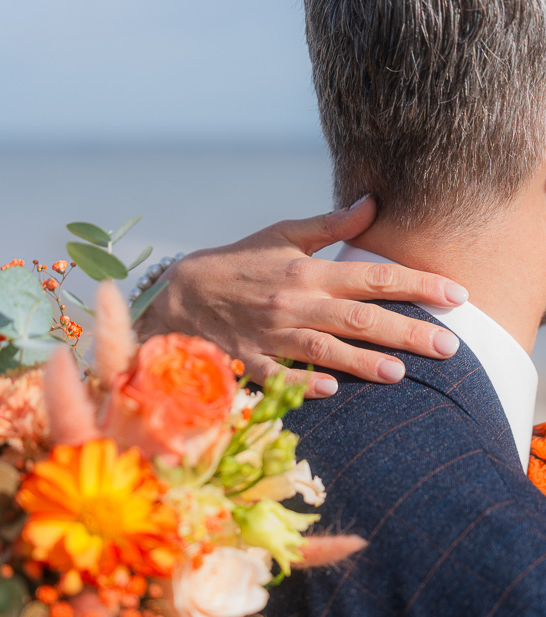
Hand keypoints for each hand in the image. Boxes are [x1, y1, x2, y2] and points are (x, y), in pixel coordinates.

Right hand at [136, 196, 467, 398]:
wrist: (183, 293)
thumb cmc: (239, 262)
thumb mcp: (282, 234)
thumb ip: (330, 224)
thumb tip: (373, 202)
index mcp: (309, 270)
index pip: (373, 276)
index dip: (418, 285)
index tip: (456, 295)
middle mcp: (296, 301)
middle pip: (359, 317)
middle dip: (407, 331)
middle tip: (450, 347)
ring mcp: (273, 334)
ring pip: (325, 348)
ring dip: (363, 361)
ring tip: (400, 374)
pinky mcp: (251, 360)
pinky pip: (279, 374)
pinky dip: (303, 382)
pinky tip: (332, 392)